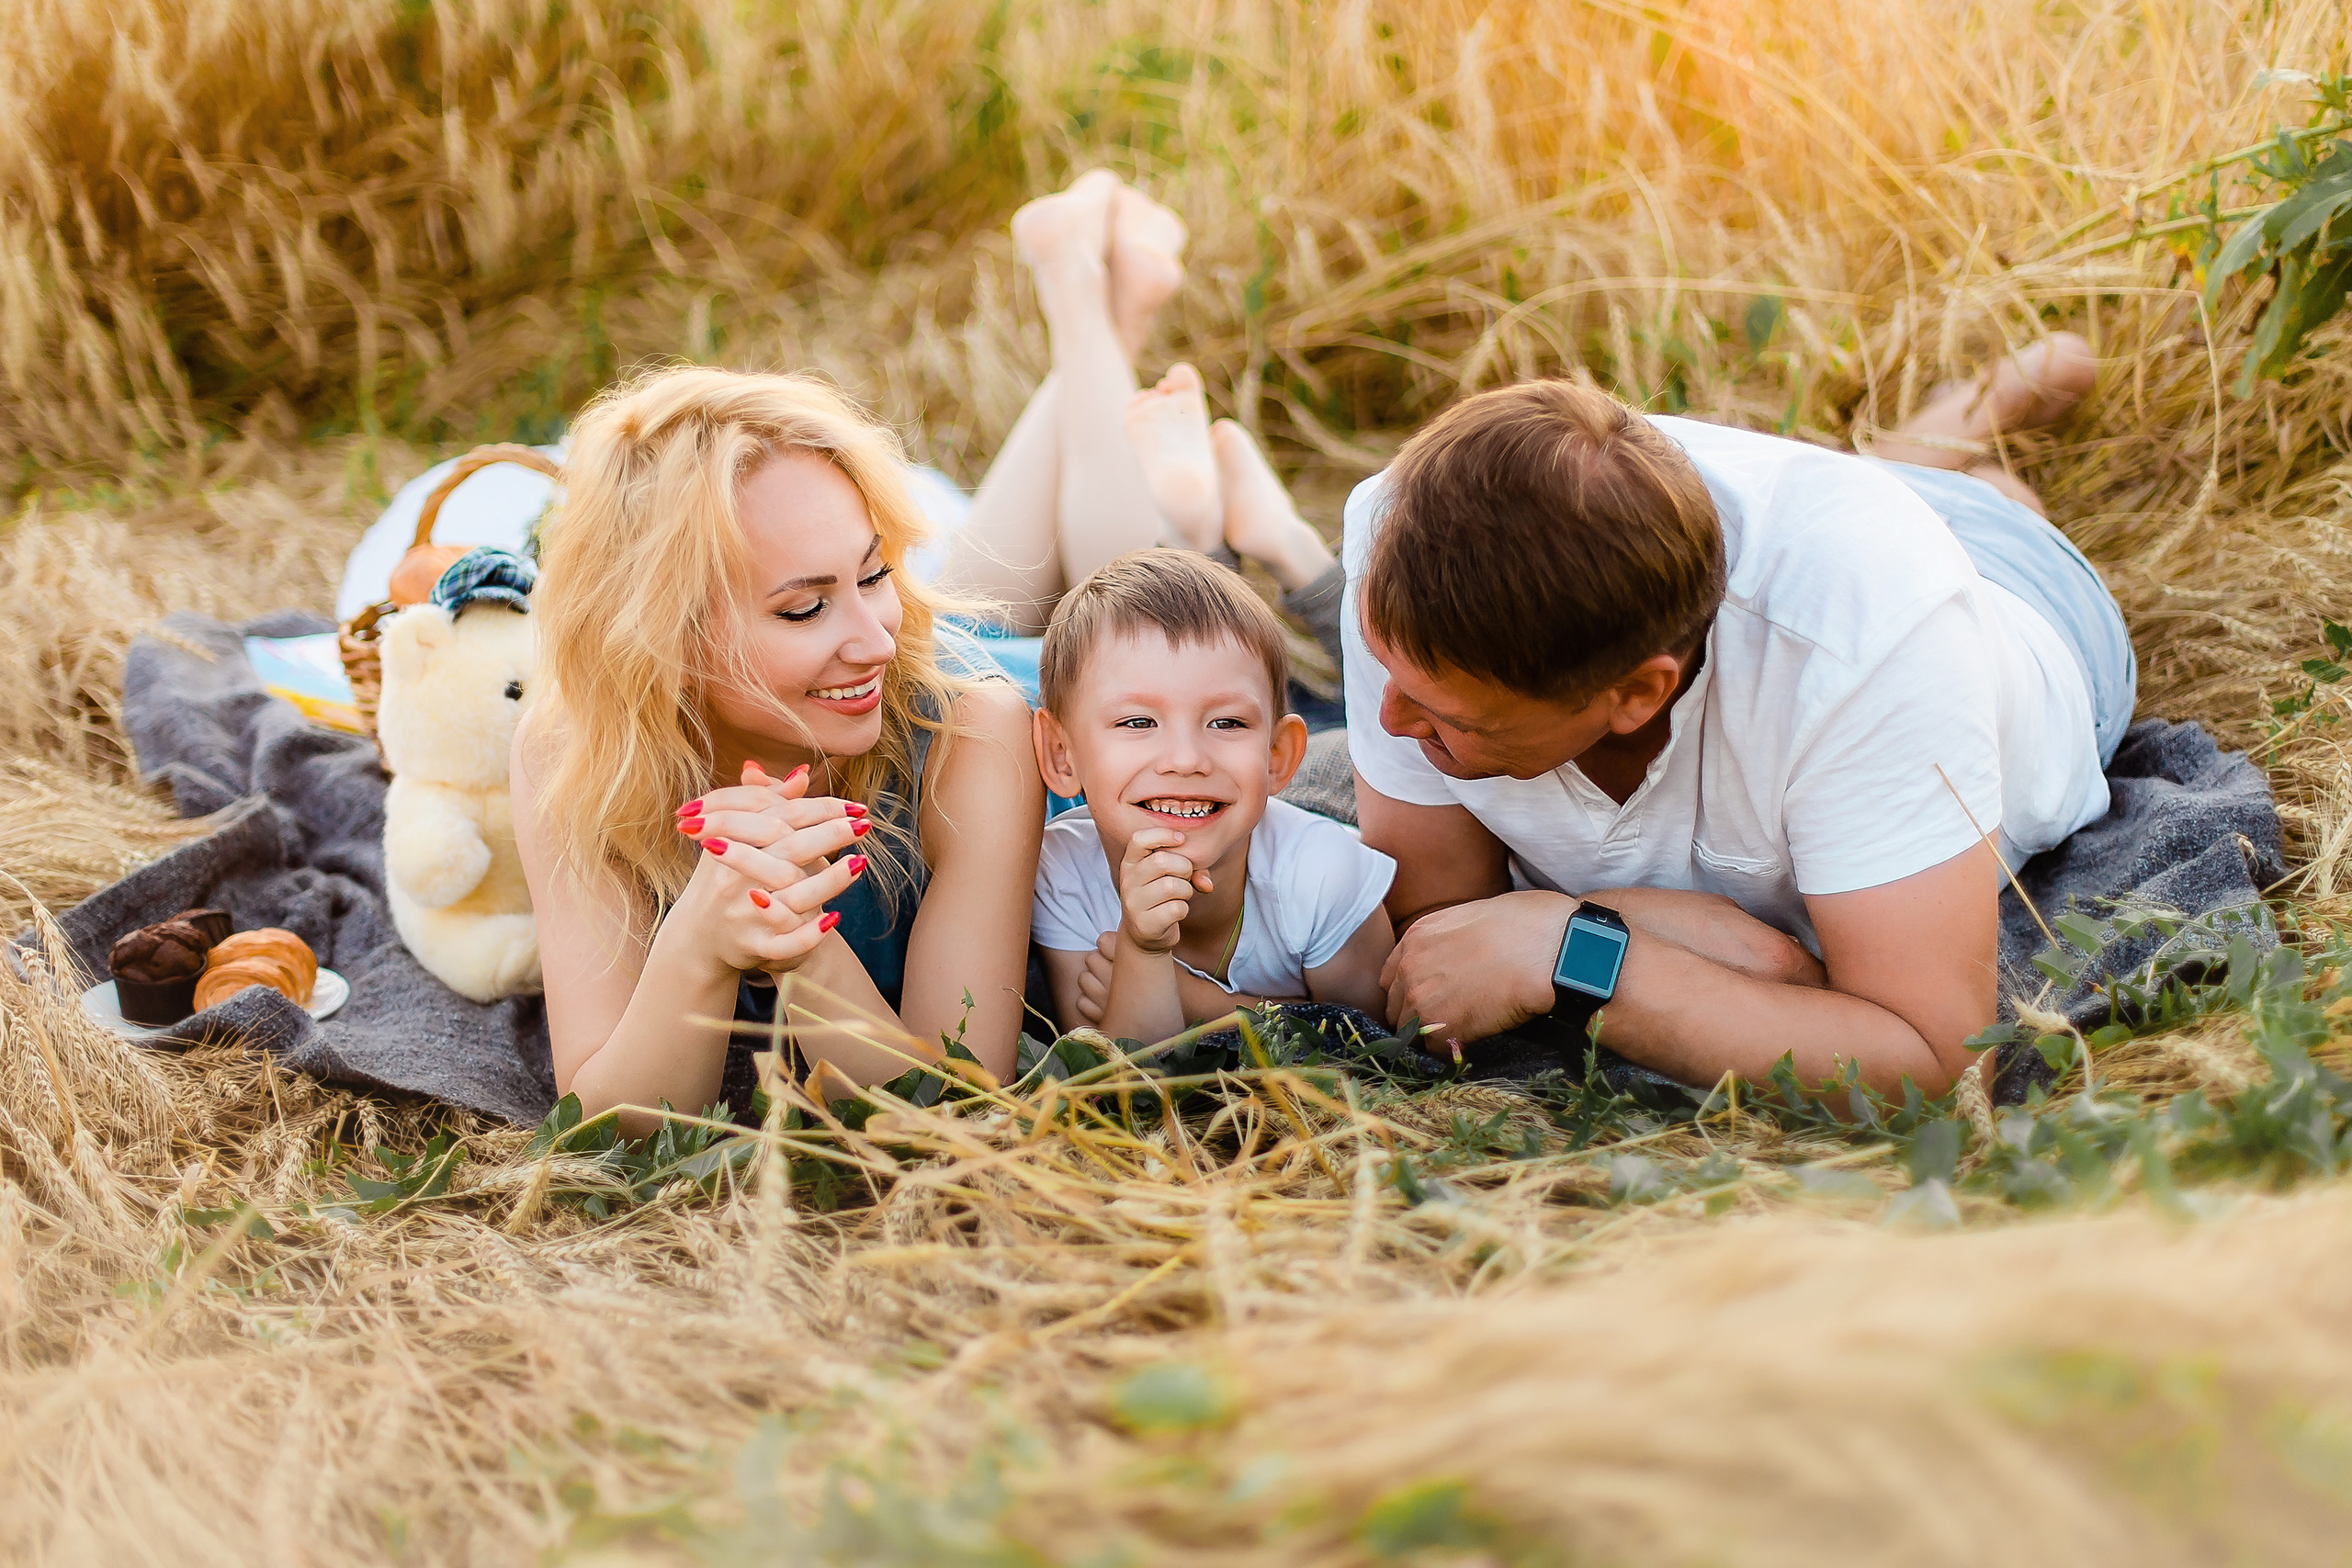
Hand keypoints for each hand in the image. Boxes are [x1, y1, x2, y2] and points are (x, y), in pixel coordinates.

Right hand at [672, 760, 872, 975]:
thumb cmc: (727, 878)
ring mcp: (743, 915)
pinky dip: (810, 934)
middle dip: (828, 835)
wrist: (698, 936)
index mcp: (730, 845)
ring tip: (861, 863)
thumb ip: (771, 806)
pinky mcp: (753, 948)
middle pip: (788, 850)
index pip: (780, 818)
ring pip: (791, 896)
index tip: (854, 805)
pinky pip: (785, 945)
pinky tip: (835, 920)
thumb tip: (803, 773)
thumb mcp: (740, 840)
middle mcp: (734, 878)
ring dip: (829, 880)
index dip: (819, 809)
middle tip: (864, 825)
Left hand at [1080, 932, 1246, 1026]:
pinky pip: (1082, 1001)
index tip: (1119, 949)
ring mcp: (1107, 999)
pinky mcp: (1102, 1016)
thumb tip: (1127, 920)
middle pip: (1091, 958)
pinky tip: (1104, 999)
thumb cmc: (1172, 977)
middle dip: (1100, 960)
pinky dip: (1089, 1000)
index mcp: (1128, 958)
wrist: (1186, 1006)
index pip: (1102, 940)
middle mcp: (1114, 979)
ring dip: (1093, 979)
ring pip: (1084, 979)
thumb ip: (1139, 940)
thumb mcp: (1160, 951)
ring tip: (1109, 983)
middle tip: (1115, 966)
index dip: (1109, 943)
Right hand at [1117, 826, 1211, 954]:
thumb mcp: (1170, 877)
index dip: (1163, 835)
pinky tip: (1175, 912)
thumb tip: (1206, 883)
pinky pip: (1176, 908)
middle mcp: (1127, 881)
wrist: (1144, 935)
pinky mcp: (1145, 923)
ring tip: (1180, 896)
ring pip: (1172, 886)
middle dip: (1184, 867)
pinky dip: (1183, 909)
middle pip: (1161, 861)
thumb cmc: (1160, 897)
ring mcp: (1133, 903)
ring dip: (1186, 891)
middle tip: (1185, 877)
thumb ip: (1190, 870)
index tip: (1181, 840)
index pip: (1139, 839)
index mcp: (1130, 863)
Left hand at [1380, 890, 1571, 1049]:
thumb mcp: (1475, 916)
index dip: (1409, 989)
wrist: (1550, 950)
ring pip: (1410, 1031)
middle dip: (1415, 1014)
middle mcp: (1410, 968)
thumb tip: (1458, 956)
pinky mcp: (1441, 1028)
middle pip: (1396, 1006)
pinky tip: (1471, 1041)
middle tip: (1445, 1019)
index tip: (1428, 997)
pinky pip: (1434, 1050)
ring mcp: (1421, 1000)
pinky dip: (1450, 1050)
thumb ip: (1451, 938)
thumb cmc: (1528, 925)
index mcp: (1417, 937)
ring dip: (1430, 1035)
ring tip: (1459, 1033)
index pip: (1393, 976)